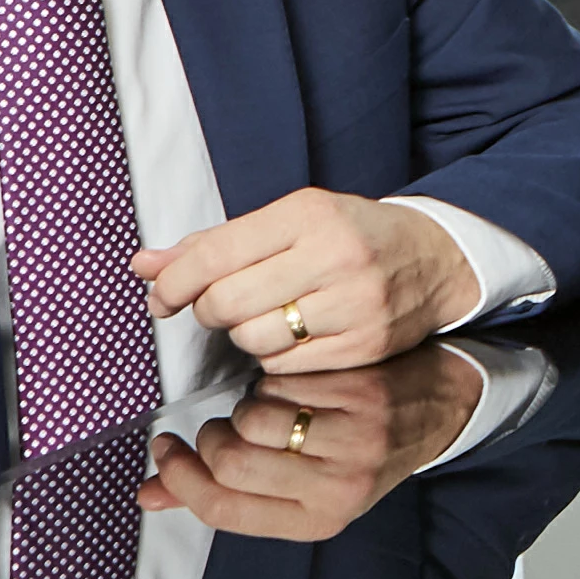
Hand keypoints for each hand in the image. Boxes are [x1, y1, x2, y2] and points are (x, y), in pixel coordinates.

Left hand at [140, 188, 475, 372]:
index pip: (213, 254)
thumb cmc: (349, 236)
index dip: (172, 282)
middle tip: (219, 306)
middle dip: (207, 310)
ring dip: (244, 335)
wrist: (435, 259)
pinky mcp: (365, 344)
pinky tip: (292, 336)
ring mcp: (354, 303)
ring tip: (264, 318)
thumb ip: (214, 244)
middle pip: (226, 302)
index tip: (161, 296)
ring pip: (253, 339)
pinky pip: (285, 364)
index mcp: (308, 213)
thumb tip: (144, 265)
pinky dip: (275, 356)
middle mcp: (334, 255)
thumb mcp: (287, 221)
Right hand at [145, 346, 487, 538]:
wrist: (435, 409)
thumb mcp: (300, 488)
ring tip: (268, 407)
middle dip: (212, 437)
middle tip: (225, 425)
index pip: (223, 510)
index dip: (181, 478)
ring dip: (246, 406)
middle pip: (231, 462)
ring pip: (253, 417)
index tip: (166, 448)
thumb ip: (225, 492)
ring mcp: (353, 441)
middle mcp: (337, 489)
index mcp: (315, 522)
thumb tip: (149, 495)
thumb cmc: (354, 452)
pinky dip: (276, 380)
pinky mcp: (361, 395)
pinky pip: (284, 383)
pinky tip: (295, 387)